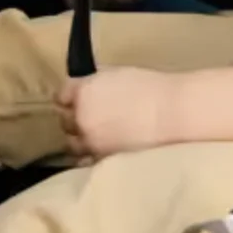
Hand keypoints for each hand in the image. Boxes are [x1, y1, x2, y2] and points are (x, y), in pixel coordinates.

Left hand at [57, 67, 176, 160]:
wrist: (171, 113)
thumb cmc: (150, 88)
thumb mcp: (118, 73)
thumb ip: (97, 79)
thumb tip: (89, 83)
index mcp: (83, 92)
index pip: (61, 95)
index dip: (69, 95)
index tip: (75, 97)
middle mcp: (81, 117)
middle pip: (64, 119)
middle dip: (73, 116)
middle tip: (87, 115)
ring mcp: (90, 140)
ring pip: (71, 142)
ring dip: (79, 137)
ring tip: (92, 135)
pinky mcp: (102, 158)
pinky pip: (86, 159)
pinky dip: (88, 154)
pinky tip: (97, 150)